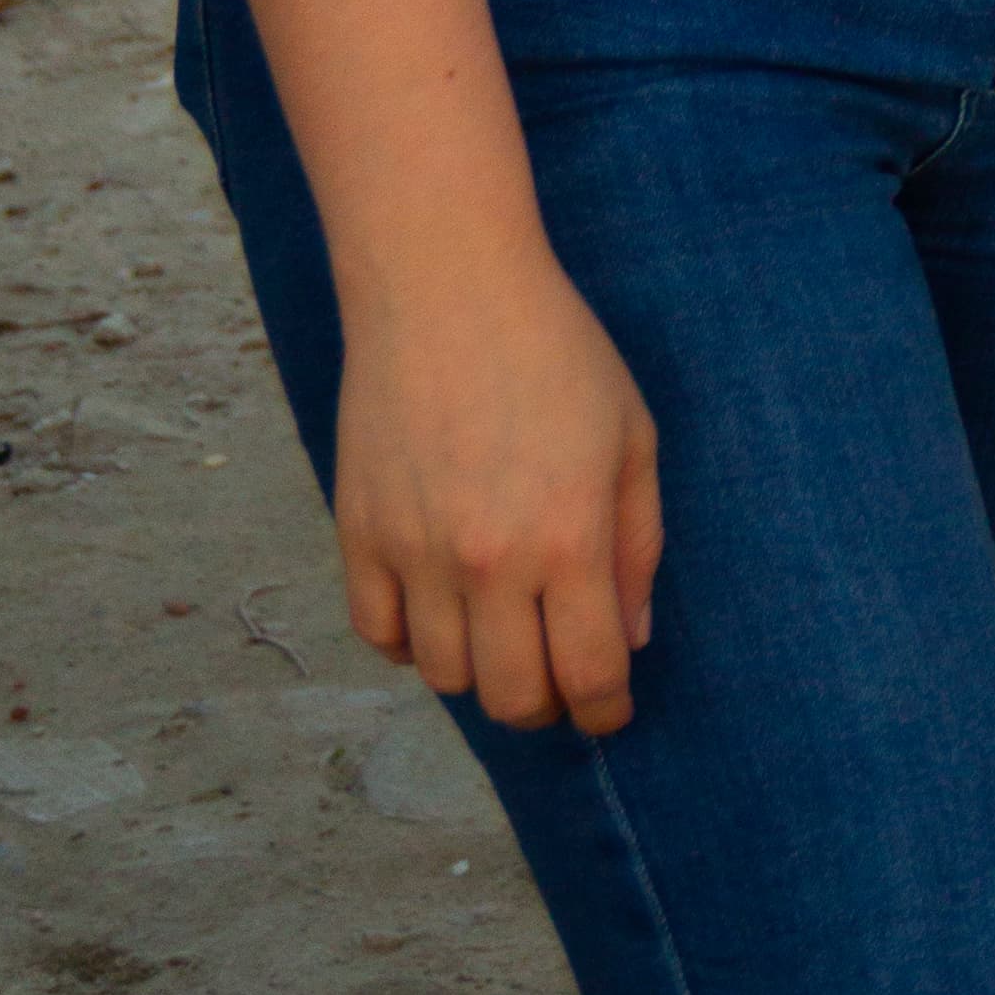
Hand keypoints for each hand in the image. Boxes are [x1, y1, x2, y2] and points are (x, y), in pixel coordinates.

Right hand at [332, 244, 662, 734]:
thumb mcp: (631, 435)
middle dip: (546, 704)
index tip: (610, 708)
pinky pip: (378, 636)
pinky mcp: (358, 535)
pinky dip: (409, 643)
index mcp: (568, 539)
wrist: (445, 285)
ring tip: (502, 632)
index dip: (606, 709)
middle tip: (559, 676)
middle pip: (511, 697)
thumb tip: (630, 638)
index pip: (588, 674)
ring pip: (443, 676)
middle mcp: (488, 562)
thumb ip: (636, 545)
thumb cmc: (555, 350)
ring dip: (480, 672)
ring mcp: (416, 553)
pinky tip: (440, 609)